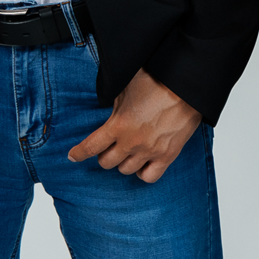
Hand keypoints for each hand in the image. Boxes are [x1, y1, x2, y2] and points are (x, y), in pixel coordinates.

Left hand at [67, 69, 201, 182]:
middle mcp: (131, 142)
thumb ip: (112, 100)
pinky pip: (149, 177)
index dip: (78, 153)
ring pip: (126, 171)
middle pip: (107, 162)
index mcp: (118, 125)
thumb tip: (103, 103)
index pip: (91, 146)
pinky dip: (143, 173)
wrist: (186, 87)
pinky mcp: (167, 156)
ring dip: (123, 162)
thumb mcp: (125, 87)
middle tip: (109, 147)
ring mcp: (149, 151)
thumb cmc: (156, 81)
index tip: (72, 156)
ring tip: (126, 152)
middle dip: (104, 155)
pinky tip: (142, 163)